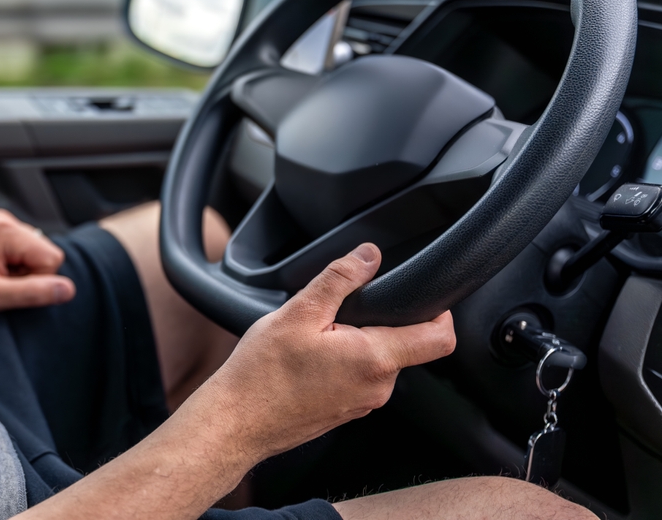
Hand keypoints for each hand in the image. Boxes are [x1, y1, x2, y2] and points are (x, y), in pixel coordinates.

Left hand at [0, 209, 75, 317]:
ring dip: (18, 271)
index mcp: (5, 230)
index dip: (35, 280)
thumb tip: (67, 290)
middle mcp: (4, 220)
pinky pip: (23, 251)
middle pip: (45, 254)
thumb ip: (34, 292)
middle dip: (26, 274)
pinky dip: (11, 265)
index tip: (7, 285)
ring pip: (35, 253)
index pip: (52, 258)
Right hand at [197, 243, 455, 462]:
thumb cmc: (262, 373)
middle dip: (380, 322)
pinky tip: (308, 359)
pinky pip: (359, 379)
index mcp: (375, 360)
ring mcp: (362, 404)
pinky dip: (343, 363)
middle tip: (339, 312)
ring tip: (315, 338)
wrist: (235, 421)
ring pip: (378, 362)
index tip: (425, 295)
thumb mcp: (299, 312)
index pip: (440, 339)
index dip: (441, 311)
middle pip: (406, 346)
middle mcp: (377, 388)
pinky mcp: (345, 412)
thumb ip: (340, 279)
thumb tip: (369, 255)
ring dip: (357, 343)